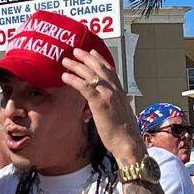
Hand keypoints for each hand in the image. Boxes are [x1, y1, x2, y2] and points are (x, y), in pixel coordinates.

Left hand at [60, 48, 144, 164]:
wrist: (128, 142)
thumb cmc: (125, 133)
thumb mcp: (122, 113)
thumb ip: (117, 104)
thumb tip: (114, 104)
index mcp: (120, 92)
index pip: (109, 70)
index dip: (100, 60)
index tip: (92, 52)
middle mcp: (114, 89)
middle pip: (99, 67)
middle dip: (86, 57)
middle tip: (76, 50)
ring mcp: (107, 94)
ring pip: (90, 74)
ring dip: (76, 65)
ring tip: (66, 60)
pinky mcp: (99, 103)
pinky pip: (84, 87)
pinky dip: (74, 80)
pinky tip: (65, 76)